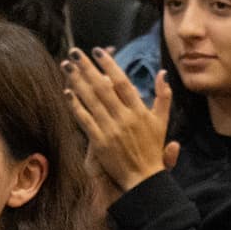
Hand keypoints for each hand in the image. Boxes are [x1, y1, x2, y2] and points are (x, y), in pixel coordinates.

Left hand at [64, 50, 173, 193]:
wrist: (144, 178)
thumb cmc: (152, 149)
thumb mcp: (162, 121)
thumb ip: (163, 96)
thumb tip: (163, 73)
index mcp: (139, 110)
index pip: (122, 82)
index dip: (109, 65)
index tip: (98, 51)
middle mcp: (124, 118)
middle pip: (103, 88)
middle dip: (87, 68)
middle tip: (74, 52)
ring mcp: (111, 130)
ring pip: (91, 101)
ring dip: (77, 82)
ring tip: (67, 66)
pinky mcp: (100, 143)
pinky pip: (85, 121)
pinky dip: (76, 106)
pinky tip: (67, 93)